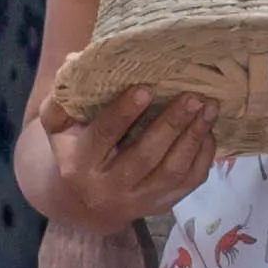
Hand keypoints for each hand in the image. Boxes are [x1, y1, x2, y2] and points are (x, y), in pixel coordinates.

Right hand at [39, 89, 223, 230]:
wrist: (85, 202)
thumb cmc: (75, 148)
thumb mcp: (58, 126)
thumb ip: (62, 97)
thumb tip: (76, 61)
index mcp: (79, 164)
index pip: (104, 135)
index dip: (125, 112)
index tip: (147, 88)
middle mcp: (107, 188)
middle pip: (145, 156)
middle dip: (171, 124)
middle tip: (193, 97)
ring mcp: (137, 201)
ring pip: (172, 171)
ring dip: (194, 138)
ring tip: (208, 108)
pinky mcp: (161, 205)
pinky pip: (189, 183)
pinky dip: (203, 156)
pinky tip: (209, 130)